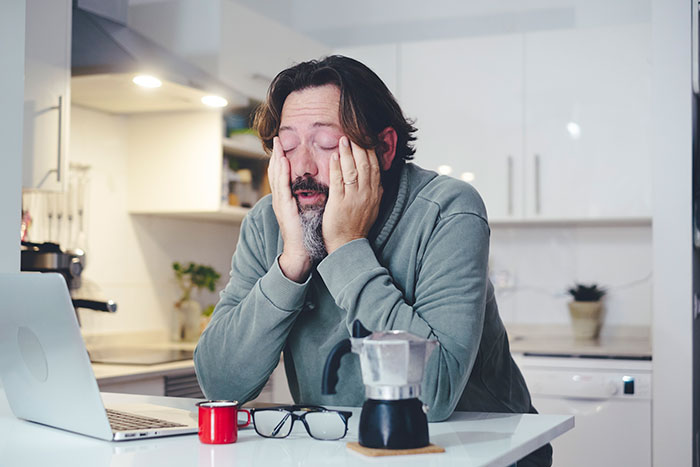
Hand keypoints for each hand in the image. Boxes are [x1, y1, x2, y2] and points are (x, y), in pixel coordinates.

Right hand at [268, 136, 310, 281]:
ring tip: (278, 145)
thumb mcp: (308, 211)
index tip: (285, 146)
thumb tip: (321, 187)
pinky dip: (281, 173)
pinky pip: (281, 187)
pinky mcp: (283, 208)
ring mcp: (280, 203)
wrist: (300, 252)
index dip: (282, 160)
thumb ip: (310, 198)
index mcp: (286, 199)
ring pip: (276, 176)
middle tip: (277, 139)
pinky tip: (282, 162)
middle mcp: (280, 199)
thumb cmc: (306, 233)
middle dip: (276, 155)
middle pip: (276, 172)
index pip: (283, 175)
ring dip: (276, 159)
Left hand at [322, 136, 382, 253]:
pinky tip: (333, 157)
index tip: (366, 137)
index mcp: (375, 194)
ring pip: (353, 171)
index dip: (371, 150)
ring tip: (343, 139)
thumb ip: (376, 193)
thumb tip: (380, 180)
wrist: (347, 245)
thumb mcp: (372, 208)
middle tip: (354, 132)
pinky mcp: (339, 204)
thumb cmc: (357, 226)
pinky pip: (339, 182)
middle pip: (366, 165)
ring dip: (348, 153)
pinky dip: (337, 168)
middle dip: (360, 147)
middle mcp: (366, 195)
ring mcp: (353, 199)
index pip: (375, 167)